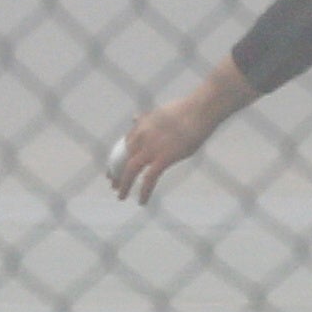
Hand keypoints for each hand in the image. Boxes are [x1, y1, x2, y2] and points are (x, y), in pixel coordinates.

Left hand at [109, 59, 255, 205]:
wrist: (199, 110)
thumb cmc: (185, 110)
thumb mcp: (160, 113)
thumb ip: (145, 119)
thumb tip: (134, 117)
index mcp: (140, 126)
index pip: (123, 146)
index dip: (117, 158)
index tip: (113, 168)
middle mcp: (141, 137)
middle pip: (122, 159)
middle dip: (116, 173)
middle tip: (112, 184)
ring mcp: (151, 147)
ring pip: (130, 170)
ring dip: (124, 184)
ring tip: (121, 196)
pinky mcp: (164, 157)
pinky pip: (149, 179)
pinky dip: (143, 191)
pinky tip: (141, 201)